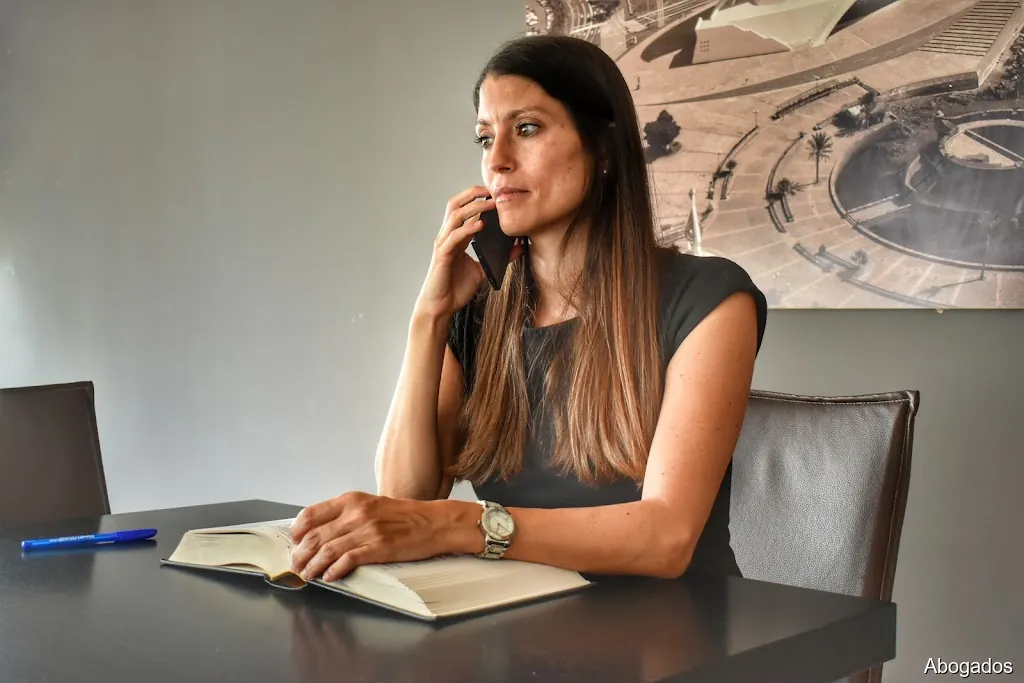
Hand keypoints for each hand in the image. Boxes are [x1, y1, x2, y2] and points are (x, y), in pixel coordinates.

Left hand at [289, 492, 444, 581]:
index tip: (294, 543)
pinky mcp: (378, 547)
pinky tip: (329, 577)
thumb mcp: (372, 504)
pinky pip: (347, 560)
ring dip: (312, 566)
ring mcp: (367, 530)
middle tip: (296, 565)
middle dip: (300, 554)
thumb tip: (323, 530)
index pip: (312, 514)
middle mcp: (357, 513)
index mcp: (352, 499)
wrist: (434, 522)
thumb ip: (348, 513)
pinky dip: (334, 570)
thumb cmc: (405, 515)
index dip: (297, 532)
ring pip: (327, 550)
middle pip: (315, 536)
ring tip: (307, 575)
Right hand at [415, 186, 523, 320]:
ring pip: (455, 216)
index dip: (476, 197)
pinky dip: (468, 229)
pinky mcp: (443, 255)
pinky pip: (454, 237)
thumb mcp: (484, 271)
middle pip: (455, 204)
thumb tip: (518, 248)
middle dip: (472, 193)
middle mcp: (447, 236)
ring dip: (473, 207)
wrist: (441, 307)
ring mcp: (443, 244)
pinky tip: (480, 225)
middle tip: (492, 190)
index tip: (495, 192)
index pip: (463, 208)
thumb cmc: (457, 289)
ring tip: (490, 203)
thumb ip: (499, 259)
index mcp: (456, 237)